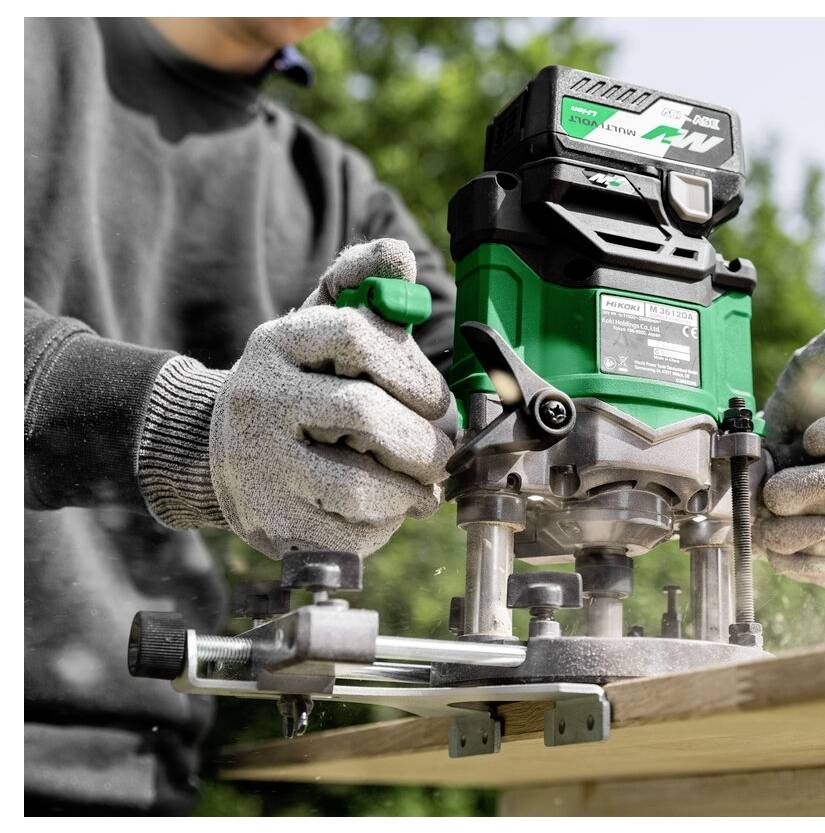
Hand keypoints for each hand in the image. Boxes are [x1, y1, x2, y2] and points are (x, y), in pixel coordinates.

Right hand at [206, 239, 452, 557]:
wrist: (218, 451)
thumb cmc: (298, 384)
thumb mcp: (319, 326)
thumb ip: (362, 285)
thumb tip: (398, 255)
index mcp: (278, 344)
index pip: (356, 335)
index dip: (414, 372)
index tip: (436, 402)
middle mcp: (260, 401)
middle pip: (363, 414)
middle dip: (422, 439)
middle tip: (442, 453)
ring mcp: (258, 466)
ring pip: (357, 486)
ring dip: (408, 490)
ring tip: (421, 485)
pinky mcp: (268, 521)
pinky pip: (347, 533)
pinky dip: (384, 526)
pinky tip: (387, 510)